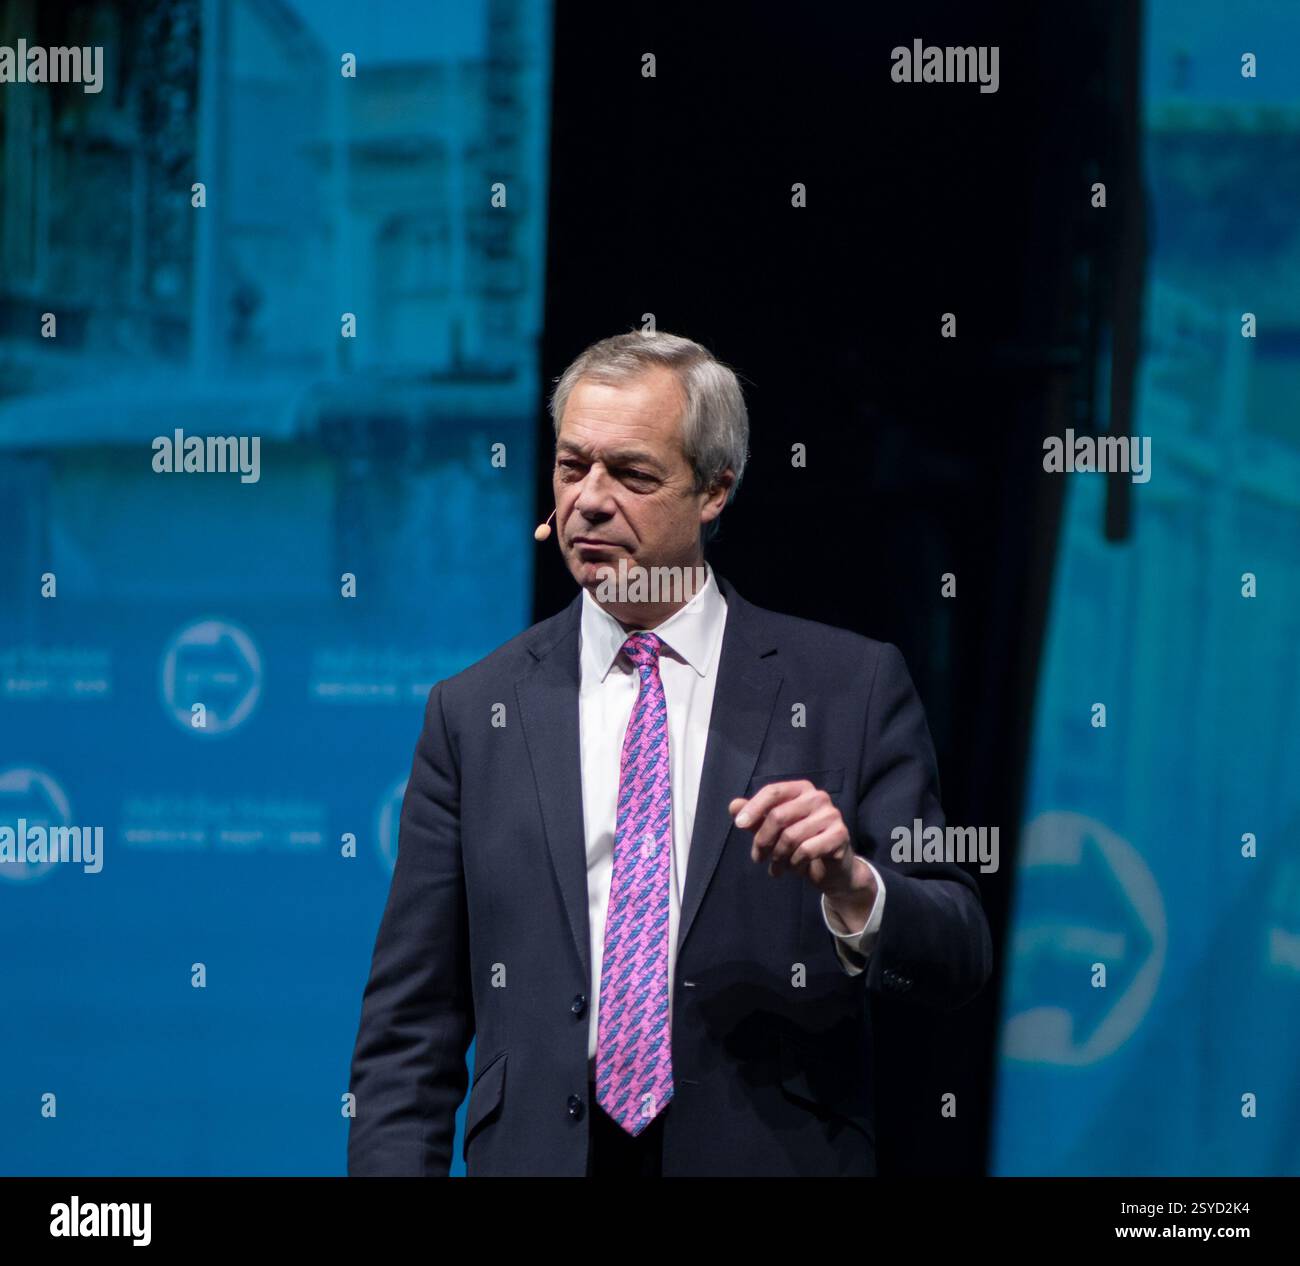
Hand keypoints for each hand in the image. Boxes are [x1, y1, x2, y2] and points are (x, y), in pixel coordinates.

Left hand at [728, 779, 872, 902]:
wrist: (833, 870)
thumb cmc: (801, 845)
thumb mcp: (774, 831)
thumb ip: (755, 817)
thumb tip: (733, 806)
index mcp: (802, 789)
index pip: (773, 792)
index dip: (753, 808)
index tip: (739, 825)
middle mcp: (818, 797)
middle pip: (779, 815)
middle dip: (763, 840)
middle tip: (757, 858)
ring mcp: (832, 815)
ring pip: (791, 836)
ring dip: (778, 857)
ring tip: (776, 867)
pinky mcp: (840, 835)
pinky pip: (806, 850)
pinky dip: (795, 863)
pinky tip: (795, 868)